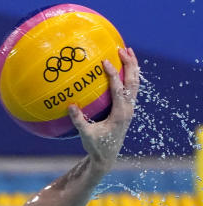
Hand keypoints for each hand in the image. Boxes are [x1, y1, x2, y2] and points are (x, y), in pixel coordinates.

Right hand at [68, 47, 139, 166]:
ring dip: (133, 67)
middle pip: (133, 81)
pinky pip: (131, 88)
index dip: (113, 74)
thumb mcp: (85, 135)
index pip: (119, 89)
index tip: (105, 61)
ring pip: (135, 83)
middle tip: (122, 49)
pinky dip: (129, 75)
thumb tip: (70, 105)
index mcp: (120, 114)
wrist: (107, 157)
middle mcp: (128, 109)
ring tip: (128, 51)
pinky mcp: (127, 108)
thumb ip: (79, 120)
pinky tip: (123, 67)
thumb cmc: (96, 146)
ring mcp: (130, 108)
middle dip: (129, 64)